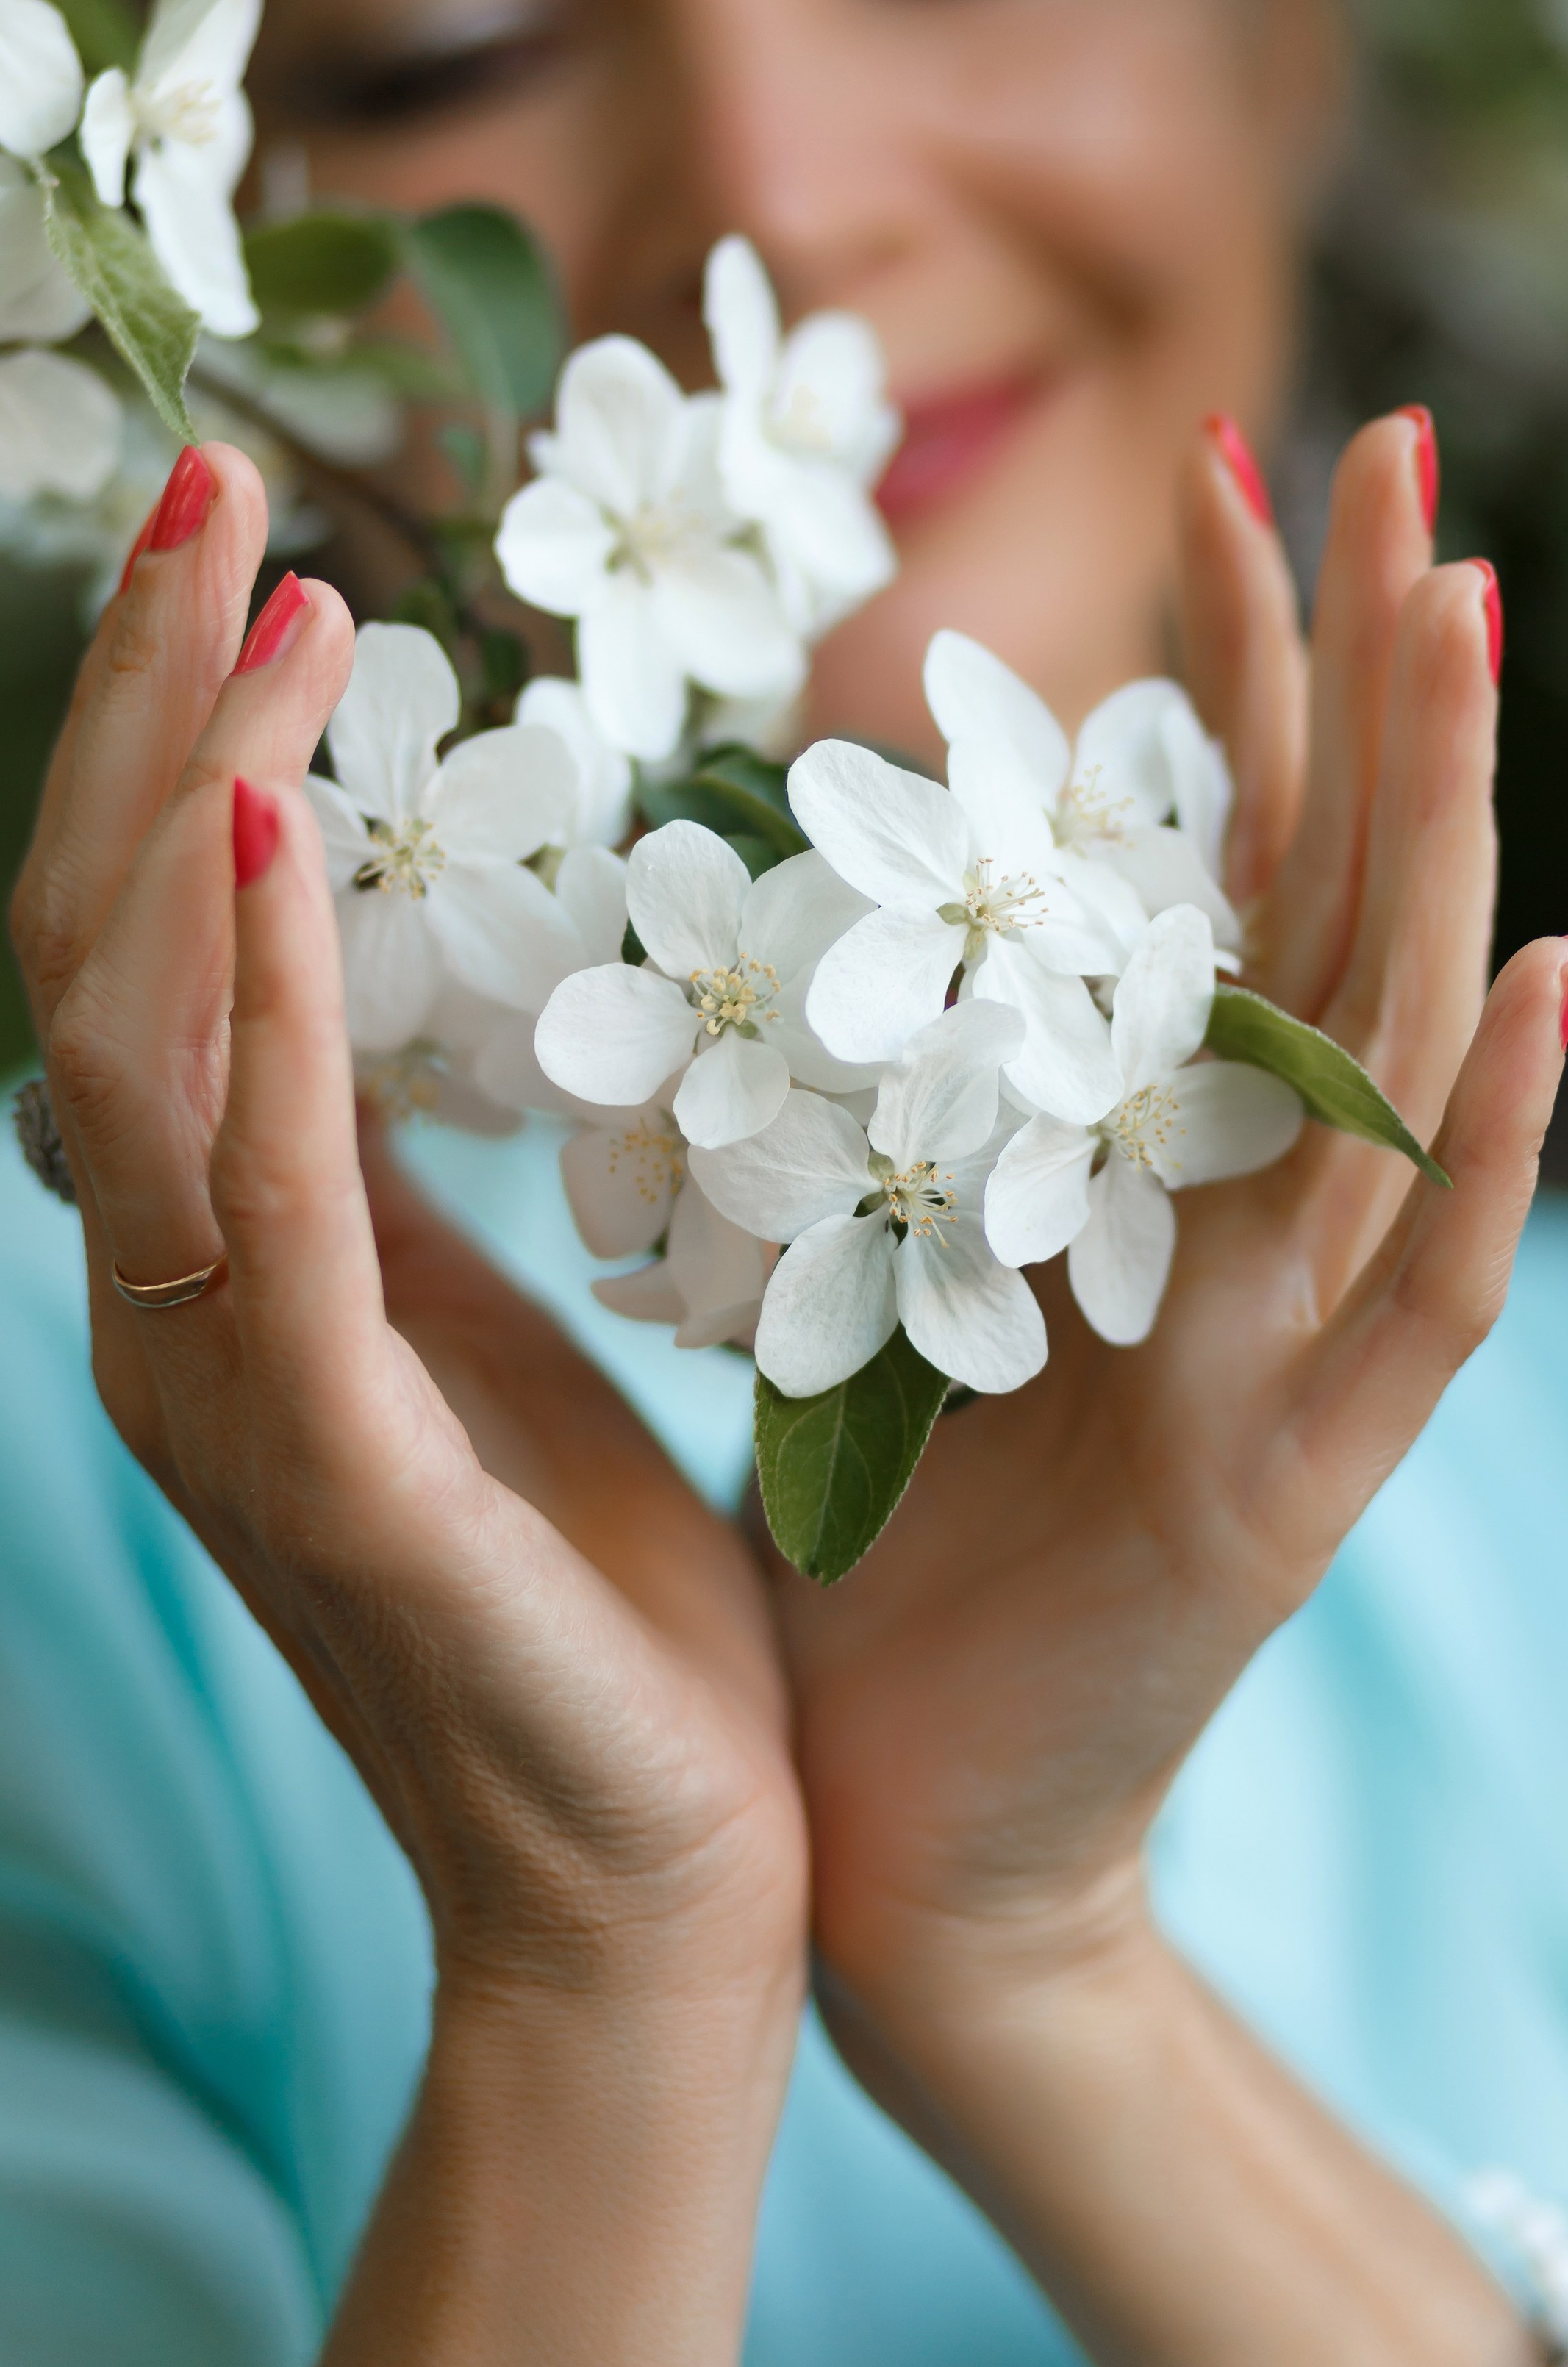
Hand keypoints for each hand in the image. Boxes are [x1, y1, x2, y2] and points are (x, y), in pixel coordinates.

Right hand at [12, 446, 805, 2361]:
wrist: (659, 1889)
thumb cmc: (591, 1601)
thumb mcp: (474, 1333)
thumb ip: (374, 1178)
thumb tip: (349, 983)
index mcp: (221, 1268)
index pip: (151, 954)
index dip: (180, 744)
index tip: (271, 552)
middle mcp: (176, 1310)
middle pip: (105, 954)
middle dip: (158, 709)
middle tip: (226, 480)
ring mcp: (229, 1395)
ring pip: (144, 1047)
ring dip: (198, 804)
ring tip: (273, 598)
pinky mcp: (336, 1478)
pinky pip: (268, 1213)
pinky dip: (266, 1016)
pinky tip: (293, 844)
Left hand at [767, 415, 1567, 2362]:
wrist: (895, 1823)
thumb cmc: (875, 1538)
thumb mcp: (890, 1251)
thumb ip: (918, 1084)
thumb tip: (844, 888)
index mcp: (1154, 1149)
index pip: (1218, 855)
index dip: (1233, 660)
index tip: (1221, 455)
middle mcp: (1258, 1211)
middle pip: (1337, 890)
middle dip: (1360, 662)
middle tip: (1384, 437)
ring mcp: (1298, 1340)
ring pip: (1390, 1035)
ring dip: (1432, 818)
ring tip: (1452, 604)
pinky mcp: (1296, 1489)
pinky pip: (1420, 1291)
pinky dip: (1477, 1134)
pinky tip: (1528, 972)